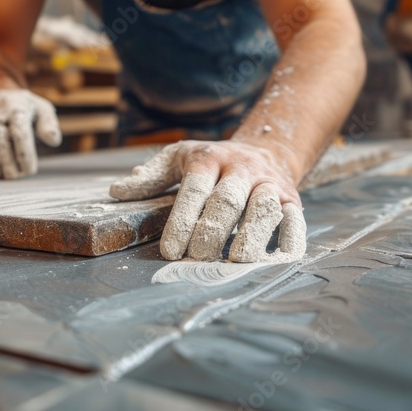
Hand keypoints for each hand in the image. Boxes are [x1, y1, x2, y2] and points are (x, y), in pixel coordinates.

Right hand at [0, 88, 60, 178]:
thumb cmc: (25, 107)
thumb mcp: (42, 109)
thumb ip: (49, 125)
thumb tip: (53, 141)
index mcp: (16, 110)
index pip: (19, 134)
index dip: (24, 156)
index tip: (30, 171)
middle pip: (1, 145)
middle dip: (10, 165)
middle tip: (18, 177)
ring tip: (6, 178)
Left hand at [109, 140, 306, 262]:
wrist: (265, 149)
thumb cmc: (212, 162)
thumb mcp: (178, 158)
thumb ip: (151, 176)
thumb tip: (117, 192)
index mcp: (209, 159)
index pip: (194, 189)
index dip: (182, 220)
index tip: (170, 251)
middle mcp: (242, 169)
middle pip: (227, 201)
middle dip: (211, 232)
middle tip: (196, 259)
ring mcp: (270, 184)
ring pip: (263, 208)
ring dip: (250, 237)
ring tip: (234, 262)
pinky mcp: (292, 199)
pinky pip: (294, 219)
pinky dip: (288, 240)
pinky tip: (274, 260)